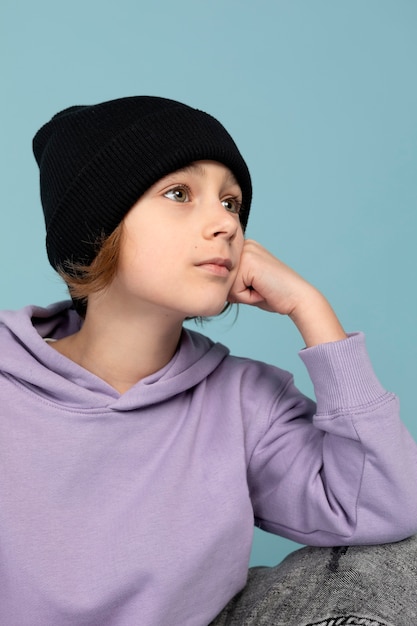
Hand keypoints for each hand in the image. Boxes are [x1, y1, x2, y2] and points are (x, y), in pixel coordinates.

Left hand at [228, 239, 346, 346]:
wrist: (297, 298)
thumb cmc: (274, 295)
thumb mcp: (246, 285)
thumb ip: (229, 281)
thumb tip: (209, 281)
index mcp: (244, 248)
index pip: (222, 274)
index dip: (237, 289)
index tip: (258, 285)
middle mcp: (244, 245)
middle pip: (222, 278)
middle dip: (238, 292)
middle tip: (260, 288)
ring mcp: (246, 251)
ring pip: (226, 284)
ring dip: (242, 294)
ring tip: (261, 288)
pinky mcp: (249, 261)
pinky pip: (233, 289)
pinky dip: (246, 297)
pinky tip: (262, 289)